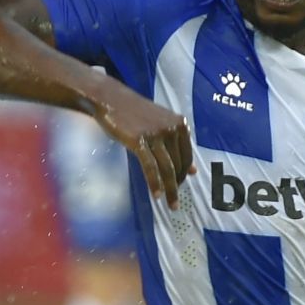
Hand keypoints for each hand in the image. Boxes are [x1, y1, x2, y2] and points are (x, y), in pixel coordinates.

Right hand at [91, 86, 194, 208]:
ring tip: (170, 204)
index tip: (180, 185)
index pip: (187, 156)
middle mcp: (172, 129)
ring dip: (170, 189)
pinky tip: (156, 195)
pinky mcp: (140, 141)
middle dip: (177, 184)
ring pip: (167, 168)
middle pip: (178, 164)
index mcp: (180, 124)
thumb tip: (193, 171)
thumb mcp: (161, 125)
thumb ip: (177, 144)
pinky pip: (151, 167)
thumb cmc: (135, 114)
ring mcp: (156, 135)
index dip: (185, 173)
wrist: (111, 99)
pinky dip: (154, 183)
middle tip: (174, 200)